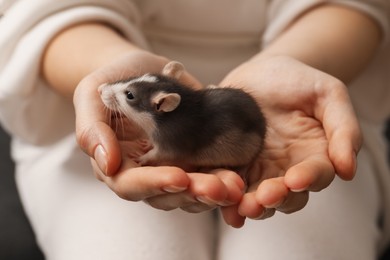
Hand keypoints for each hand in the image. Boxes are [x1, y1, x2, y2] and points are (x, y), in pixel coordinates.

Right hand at [73, 50, 243, 211]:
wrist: (139, 70)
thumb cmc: (111, 81)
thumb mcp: (92, 95)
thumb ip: (92, 129)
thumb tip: (108, 164)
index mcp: (116, 164)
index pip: (130, 185)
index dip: (153, 184)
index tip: (179, 176)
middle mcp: (143, 173)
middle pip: (165, 195)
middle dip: (192, 193)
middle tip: (217, 188)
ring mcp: (168, 168)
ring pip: (189, 192)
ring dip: (212, 192)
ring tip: (234, 185)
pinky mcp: (191, 159)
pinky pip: (206, 175)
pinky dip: (222, 178)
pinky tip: (238, 176)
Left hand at [219, 55, 361, 226]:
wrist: (262, 73)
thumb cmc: (299, 81)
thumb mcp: (328, 94)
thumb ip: (343, 128)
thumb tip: (348, 170)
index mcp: (314, 155)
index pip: (316, 175)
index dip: (308, 179)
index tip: (296, 179)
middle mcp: (287, 169)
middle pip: (286, 195)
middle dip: (276, 199)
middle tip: (265, 197)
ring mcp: (259, 170)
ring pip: (258, 197)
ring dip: (251, 206)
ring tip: (241, 207)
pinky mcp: (234, 166)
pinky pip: (231, 186)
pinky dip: (226, 199)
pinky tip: (221, 204)